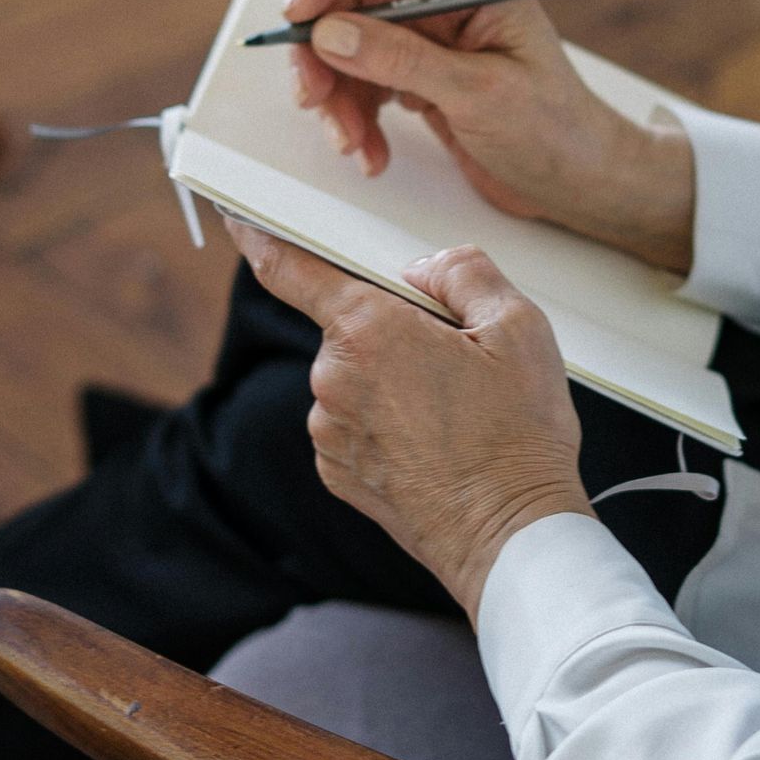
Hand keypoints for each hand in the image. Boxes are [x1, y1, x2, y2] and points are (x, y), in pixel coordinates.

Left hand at [227, 221, 590, 618]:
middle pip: (349, 328)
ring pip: (355, 379)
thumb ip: (464, 273)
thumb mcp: (519, 327)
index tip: (240, 222)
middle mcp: (332, 380)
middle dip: (393, 331)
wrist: (511, 537)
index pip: (290, 269)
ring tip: (456, 414)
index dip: (259, 239)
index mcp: (368, 331)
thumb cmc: (518, 437)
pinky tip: (436, 444)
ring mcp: (330, 432)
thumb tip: (426, 269)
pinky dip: (387, 424)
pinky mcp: (338, 472)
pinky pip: (354, 424)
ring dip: (392, 381)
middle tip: (456, 360)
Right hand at [283, 0, 693, 271]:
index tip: (298, 12)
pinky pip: (363, 80)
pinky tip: (370, 151)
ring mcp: (431, 36)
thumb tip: (332, 32)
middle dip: (324, 45)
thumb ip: (403, 59)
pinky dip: (355, 116)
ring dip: (337, 93)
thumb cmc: (556, 131)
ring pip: (349, 41)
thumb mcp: (478, 94)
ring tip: (352, 141)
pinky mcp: (420, 74)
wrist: (582, 182)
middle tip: (313, 94)